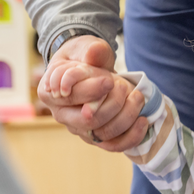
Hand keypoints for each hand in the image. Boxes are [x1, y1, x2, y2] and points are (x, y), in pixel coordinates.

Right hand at [38, 35, 147, 150]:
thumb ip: (91, 50)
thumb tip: (94, 52)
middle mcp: (62, 115)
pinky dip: (132, 136)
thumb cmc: (84, 57)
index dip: (92, 90)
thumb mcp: (85, 47)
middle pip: (88, 120)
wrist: (90, 69)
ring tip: (137, 96)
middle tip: (123, 85)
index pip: (70, 97)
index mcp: (50, 92)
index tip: (109, 80)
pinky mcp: (97, 138)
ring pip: (104, 134)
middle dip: (112, 104)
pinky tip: (143, 120)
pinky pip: (114, 145)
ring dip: (126, 116)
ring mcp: (79, 129)